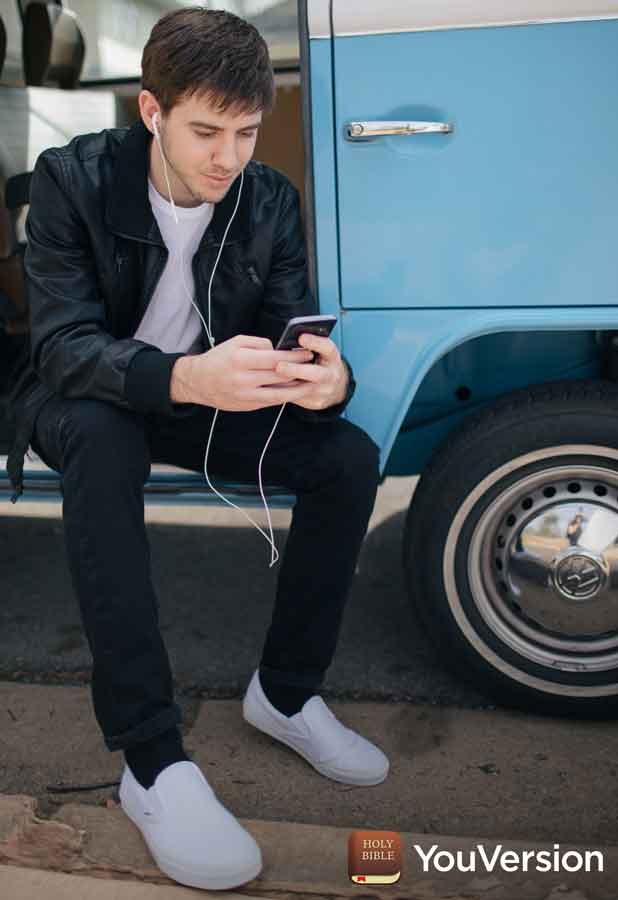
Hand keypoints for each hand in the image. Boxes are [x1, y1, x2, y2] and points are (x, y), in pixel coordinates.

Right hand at [169, 334, 314, 410]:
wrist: (198, 382)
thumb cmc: (219, 359)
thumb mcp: (236, 342)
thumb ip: (259, 343)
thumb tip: (279, 350)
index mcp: (241, 359)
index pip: (276, 359)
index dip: (295, 357)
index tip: (307, 353)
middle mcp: (244, 379)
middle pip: (281, 376)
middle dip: (300, 371)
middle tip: (313, 366)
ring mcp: (246, 395)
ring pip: (280, 393)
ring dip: (298, 388)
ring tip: (311, 382)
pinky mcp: (248, 406)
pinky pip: (272, 402)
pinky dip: (285, 396)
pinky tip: (295, 391)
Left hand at [270, 332, 348, 410]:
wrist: (333, 386)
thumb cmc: (319, 362)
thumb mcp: (319, 351)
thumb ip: (306, 347)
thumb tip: (285, 344)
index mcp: (332, 357)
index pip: (328, 348)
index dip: (315, 343)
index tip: (301, 337)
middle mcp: (331, 375)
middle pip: (317, 374)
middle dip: (296, 370)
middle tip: (279, 366)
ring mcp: (324, 391)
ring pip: (303, 390)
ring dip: (284, 384)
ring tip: (267, 378)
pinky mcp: (315, 402)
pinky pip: (296, 398)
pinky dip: (281, 392)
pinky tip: (269, 388)